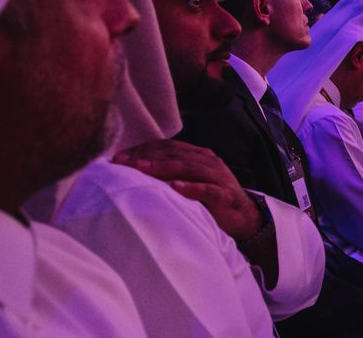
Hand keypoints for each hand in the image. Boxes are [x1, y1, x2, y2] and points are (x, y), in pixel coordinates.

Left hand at [114, 139, 261, 240]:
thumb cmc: (210, 199)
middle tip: (122, 163)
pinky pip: (207, 189)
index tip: (118, 158)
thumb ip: (169, 174)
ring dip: (163, 168)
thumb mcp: (190, 182)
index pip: (166, 146)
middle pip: (174, 154)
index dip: (142, 149)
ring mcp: (217, 176)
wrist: (244, 216)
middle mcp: (207, 161)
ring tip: (142, 170)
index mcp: (197, 155)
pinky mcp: (224, 195)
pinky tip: (176, 187)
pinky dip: (191, 187)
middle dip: (146, 157)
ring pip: (188, 167)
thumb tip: (134, 173)